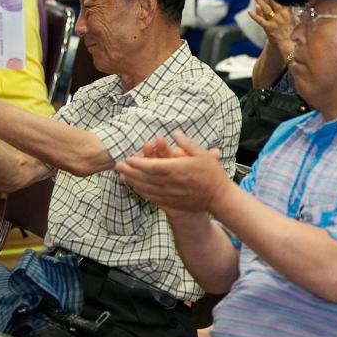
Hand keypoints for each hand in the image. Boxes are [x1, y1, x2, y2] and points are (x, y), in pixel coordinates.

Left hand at [115, 132, 232, 216]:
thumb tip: (174, 133)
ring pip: (145, 188)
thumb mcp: (202, 154)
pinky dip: (141, 191)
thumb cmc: (212, 175)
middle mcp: (169, 183)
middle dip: (129, 171)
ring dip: (132, 181)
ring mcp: (169, 194)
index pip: (150, 165)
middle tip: (118, 166)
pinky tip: (136, 188)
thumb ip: (187, 143)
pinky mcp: (170, 203)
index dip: (137, 162)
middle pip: (144, 177)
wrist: (218, 197)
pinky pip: (151, 197)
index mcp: (175, 169)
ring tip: (122, 176)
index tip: (128, 158)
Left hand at [248, 0, 292, 53]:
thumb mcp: (293, 20)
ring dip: (259, 0)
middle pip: (274, 1)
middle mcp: (281, 16)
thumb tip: (285, 1)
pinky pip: (260, 21)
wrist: (289, 45)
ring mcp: (275, 22)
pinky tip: (249, 11)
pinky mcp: (269, 28)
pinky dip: (254, 16)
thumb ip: (288, 11)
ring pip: (266, 9)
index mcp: (288, 13)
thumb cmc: (291, 33)